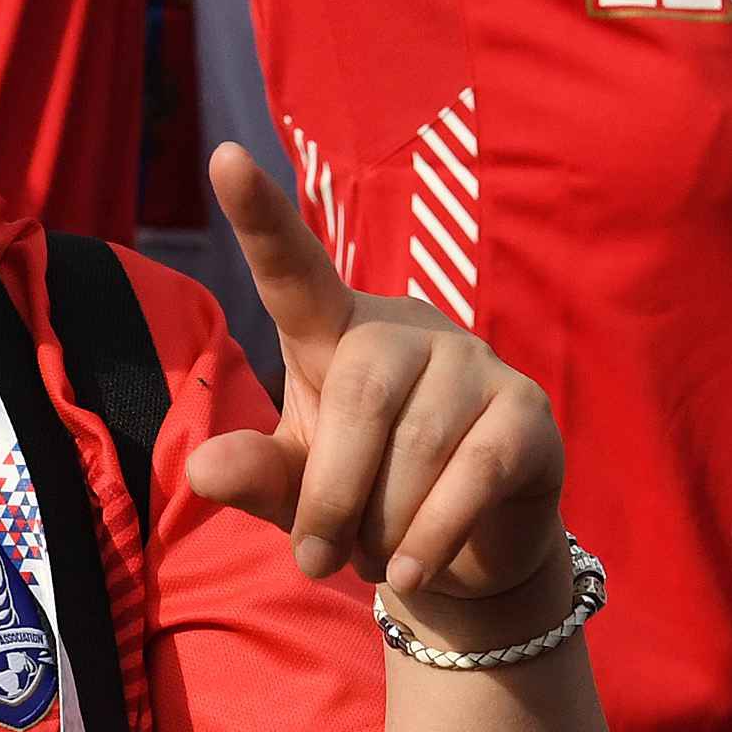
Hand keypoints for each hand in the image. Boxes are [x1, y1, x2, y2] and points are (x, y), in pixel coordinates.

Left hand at [185, 145, 568, 610]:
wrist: (463, 551)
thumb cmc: (364, 497)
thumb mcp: (299, 490)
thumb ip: (257, 476)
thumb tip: (203, 470)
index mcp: (334, 331)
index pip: (293, 269)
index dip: (260, 217)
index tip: (223, 159)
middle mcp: (406, 328)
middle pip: (359, 394)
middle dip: (331, 493)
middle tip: (317, 559)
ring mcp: (474, 362)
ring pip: (417, 443)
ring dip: (384, 524)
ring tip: (375, 561)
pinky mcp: (529, 411)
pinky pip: (478, 471)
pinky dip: (435, 533)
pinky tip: (413, 573)